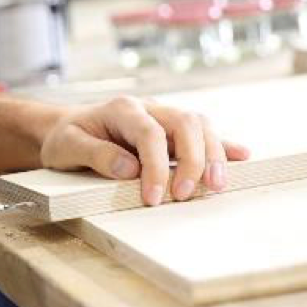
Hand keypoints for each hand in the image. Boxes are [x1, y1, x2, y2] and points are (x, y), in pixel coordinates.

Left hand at [39, 96, 249, 205]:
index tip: (153, 198)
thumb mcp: (67, 146)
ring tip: (216, 186)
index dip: (156, 166)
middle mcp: (149, 108)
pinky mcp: (172, 132)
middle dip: (192, 159)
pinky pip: (202, 134)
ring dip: (212, 155)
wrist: (65, 128)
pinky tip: (241, 156)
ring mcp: (163, 117)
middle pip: (185, 123)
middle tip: (185, 195)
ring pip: (199, 126)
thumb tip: (129, 169)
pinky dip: (222, 146)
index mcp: (122, 109)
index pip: (150, 133)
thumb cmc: (65, 138)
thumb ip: (95, 154)